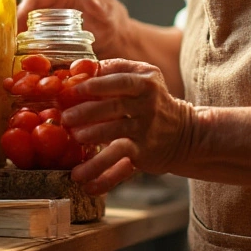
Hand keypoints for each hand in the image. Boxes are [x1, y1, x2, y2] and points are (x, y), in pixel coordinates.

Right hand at [16, 0, 133, 59]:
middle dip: (17, 23)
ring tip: (14, 50)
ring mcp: (51, 16)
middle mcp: (55, 0)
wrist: (117, 38)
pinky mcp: (50, 31)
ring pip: (27, 22)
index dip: (24, 7)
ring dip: (20, 35)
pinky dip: (27, 44)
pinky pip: (34, 35)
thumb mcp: (110, 13)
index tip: (16, 22)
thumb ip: (102, 7)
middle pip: (28, 8)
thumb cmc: (114, 20)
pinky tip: (24, 57)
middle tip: (11, 40)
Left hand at [61, 58, 197, 194]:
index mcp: (145, 83)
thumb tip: (79, 68)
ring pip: (116, 135)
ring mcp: (145, 131)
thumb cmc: (152, 100)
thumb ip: (115, 70)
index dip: (96, 85)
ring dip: (93, 137)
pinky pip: (121, 166)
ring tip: (75, 138)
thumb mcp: (143, 77)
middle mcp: (148, 106)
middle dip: (87, 112)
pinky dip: (103, 177)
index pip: (120, 81)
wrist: (184, 134)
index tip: (74, 89)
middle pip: (115, 107)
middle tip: (66, 117)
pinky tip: (85, 183)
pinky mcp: (142, 154)